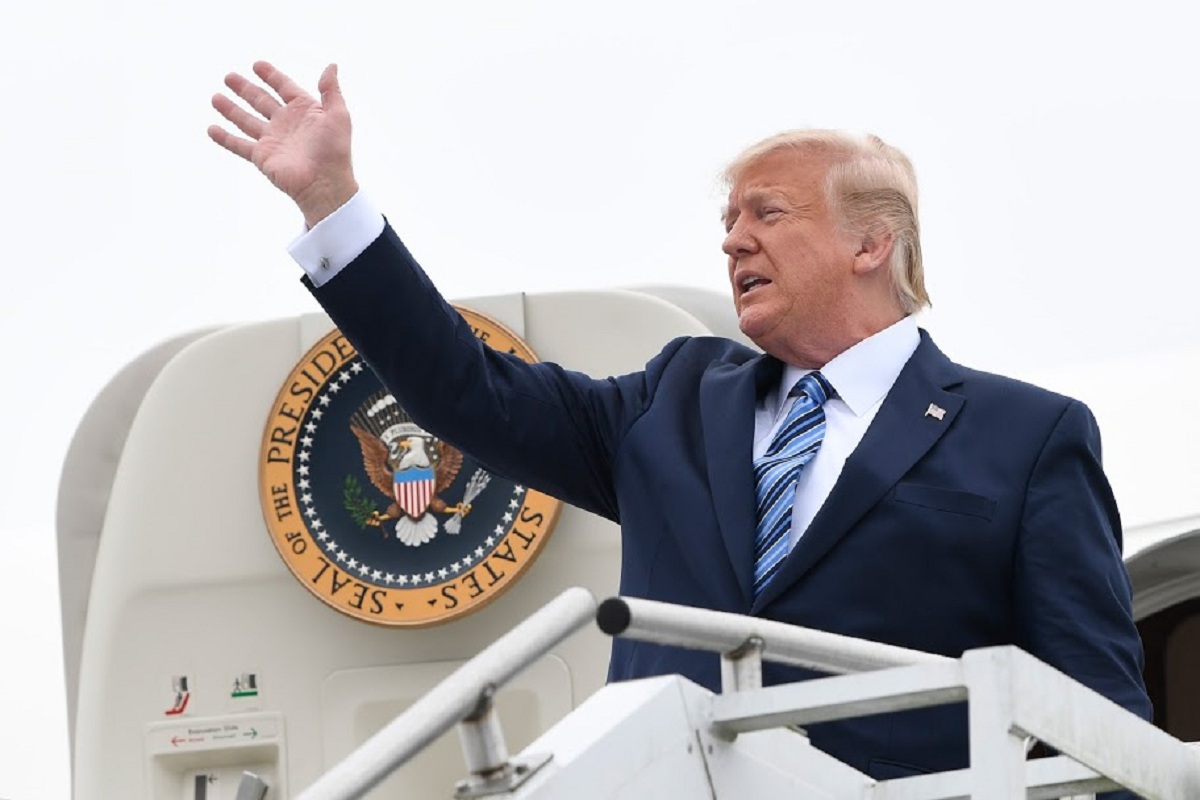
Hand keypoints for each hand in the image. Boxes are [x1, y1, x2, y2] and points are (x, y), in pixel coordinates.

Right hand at [209, 62, 358, 226]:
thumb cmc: (334, 151)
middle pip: (261, 100)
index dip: (272, 76)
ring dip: (230, 109)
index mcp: (304, 111)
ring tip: (215, 97)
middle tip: (229, 76)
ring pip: (246, 120)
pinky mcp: (261, 156)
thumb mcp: (338, 115)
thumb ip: (331, 90)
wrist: (324, 184)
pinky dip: (224, 138)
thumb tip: (331, 65)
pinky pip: (238, 145)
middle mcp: (286, 123)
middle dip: (245, 88)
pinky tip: (211, 128)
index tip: (257, 64)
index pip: (285, 87)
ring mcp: (272, 140)